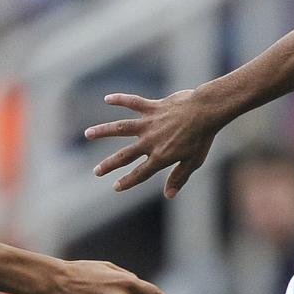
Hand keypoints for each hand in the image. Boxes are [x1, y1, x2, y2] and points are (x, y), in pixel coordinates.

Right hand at [86, 90, 218, 196]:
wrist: (206, 111)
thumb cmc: (202, 138)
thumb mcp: (193, 162)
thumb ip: (179, 177)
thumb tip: (168, 195)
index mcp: (160, 157)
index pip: (140, 173)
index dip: (128, 181)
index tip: (116, 186)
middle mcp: (150, 142)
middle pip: (125, 155)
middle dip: (109, 165)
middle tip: (96, 171)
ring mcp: (149, 124)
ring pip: (121, 127)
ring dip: (103, 131)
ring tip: (88, 133)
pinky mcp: (152, 107)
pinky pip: (132, 102)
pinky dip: (120, 99)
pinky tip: (107, 98)